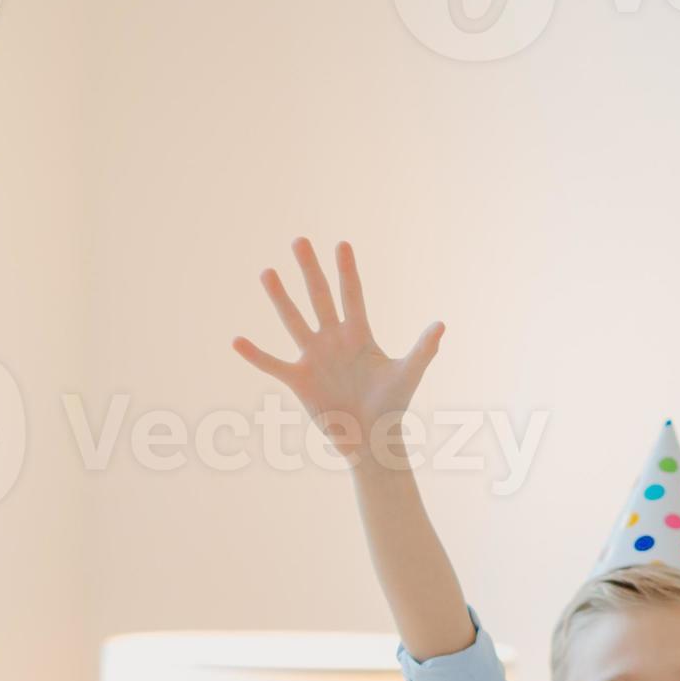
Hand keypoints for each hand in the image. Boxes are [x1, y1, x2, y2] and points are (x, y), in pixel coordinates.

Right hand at [232, 239, 443, 465]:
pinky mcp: (300, 381)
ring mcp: (314, 358)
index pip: (352, 295)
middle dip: (310, 270)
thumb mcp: (409, 374)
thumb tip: (441, 324)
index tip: (341, 244)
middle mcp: (334, 340)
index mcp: (359, 335)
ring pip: (294, 321)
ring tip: (267, 272)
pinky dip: (256, 355)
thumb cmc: (393, 407)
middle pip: (320, 297)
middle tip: (299, 240)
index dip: (347, 271)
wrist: (371, 440)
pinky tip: (237, 340)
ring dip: (280, 298)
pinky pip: (273, 364)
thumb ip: (423, 349)